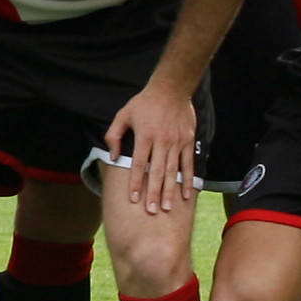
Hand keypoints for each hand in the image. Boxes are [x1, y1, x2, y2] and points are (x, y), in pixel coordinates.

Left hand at [103, 81, 199, 214]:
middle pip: (156, 172)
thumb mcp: (123, 114)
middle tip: (152, 212)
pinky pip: (188, 164)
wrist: (171, 88)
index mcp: (144, 136)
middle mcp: (161, 141)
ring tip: (167, 208)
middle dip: (153, 193)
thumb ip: (114, 135)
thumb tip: (112, 157)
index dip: (135, 182)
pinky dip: (187, 180)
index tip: (133, 199)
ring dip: (169, 191)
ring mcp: (176, 142)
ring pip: (172, 171)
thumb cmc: (144, 102)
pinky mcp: (188, 141)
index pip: (138, 164)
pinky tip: (185, 194)